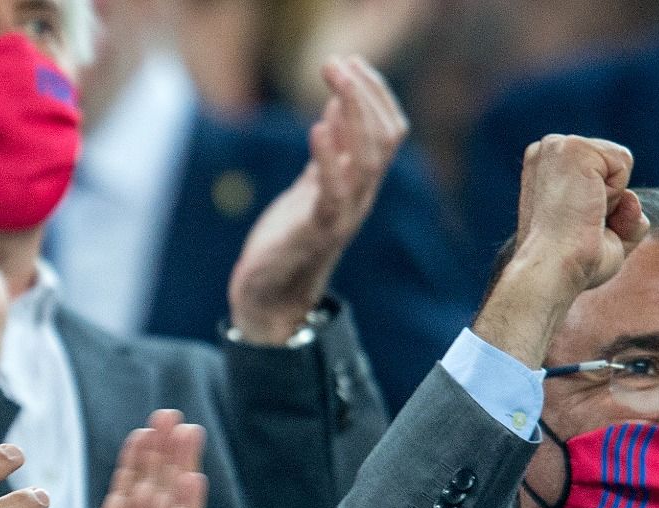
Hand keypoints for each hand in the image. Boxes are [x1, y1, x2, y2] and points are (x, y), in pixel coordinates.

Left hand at [11, 411, 206, 507]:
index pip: (123, 499)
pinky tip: (191, 476)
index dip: (132, 467)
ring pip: (169, 504)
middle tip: (167, 416)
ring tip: (185, 430)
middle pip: (151, 491)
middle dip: (159, 454)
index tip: (139, 434)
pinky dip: (186, 505)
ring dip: (178, 467)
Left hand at [228, 56, 406, 343]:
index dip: (376, 94)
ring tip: (334, 79)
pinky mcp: (317, 232)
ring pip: (368, 159)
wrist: (270, 294)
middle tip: (339, 61)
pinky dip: (330, 157)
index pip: (388, 131)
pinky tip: (319, 127)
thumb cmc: (290, 238)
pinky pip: (334, 191)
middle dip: (366, 95)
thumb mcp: (312, 183)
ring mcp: (343, 216)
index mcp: (361, 184)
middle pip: (384, 138)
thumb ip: (331, 148)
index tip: (353, 62)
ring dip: (353, 114)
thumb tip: (338, 101)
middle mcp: (360, 198)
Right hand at [472, 135, 648, 367]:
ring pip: (620, 161)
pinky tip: (587, 206)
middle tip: (579, 224)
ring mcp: (557, 146)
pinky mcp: (573, 148)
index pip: (600, 169)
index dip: (600, 201)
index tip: (572, 224)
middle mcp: (545, 151)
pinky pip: (623, 162)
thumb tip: (631, 200)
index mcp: (543, 168)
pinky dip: (616, 192)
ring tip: (583, 216)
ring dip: (612, 197)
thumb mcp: (602, 234)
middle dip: (609, 196)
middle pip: (612, 162)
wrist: (553, 269)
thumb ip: (625, 215)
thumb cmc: (570, 263)